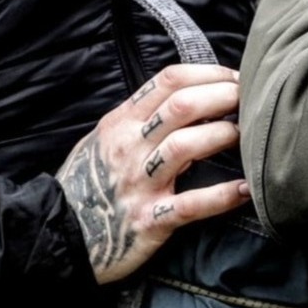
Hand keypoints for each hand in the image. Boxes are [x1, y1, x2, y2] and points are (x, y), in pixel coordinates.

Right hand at [54, 64, 251, 284]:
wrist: (57, 234)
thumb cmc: (89, 183)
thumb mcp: (105, 138)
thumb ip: (140, 117)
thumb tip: (188, 96)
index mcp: (121, 122)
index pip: (169, 80)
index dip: (209, 74)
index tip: (236, 78)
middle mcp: (129, 147)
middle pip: (182, 106)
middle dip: (224, 96)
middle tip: (250, 101)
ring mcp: (138, 183)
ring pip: (185, 147)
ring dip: (223, 136)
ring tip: (248, 137)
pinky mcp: (149, 220)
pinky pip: (190, 205)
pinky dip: (222, 197)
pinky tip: (246, 190)